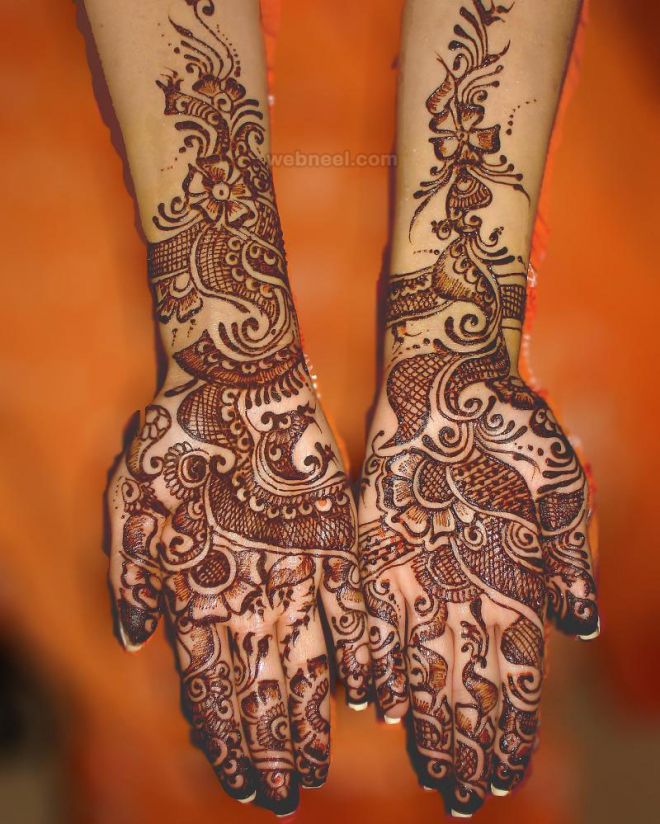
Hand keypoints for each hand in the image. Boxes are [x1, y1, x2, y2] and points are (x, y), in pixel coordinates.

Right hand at [107, 345, 370, 812]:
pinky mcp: (332, 536)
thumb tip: (133, 638)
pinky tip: (367, 692)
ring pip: (302, 653)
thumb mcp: (132, 496)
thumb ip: (128, 568)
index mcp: (199, 583)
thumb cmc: (174, 435)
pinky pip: (346, 601)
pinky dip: (356, 646)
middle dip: (266, 741)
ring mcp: (293, 564)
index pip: (208, 677)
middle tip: (280, 797)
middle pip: (258, 680)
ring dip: (307, 712)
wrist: (232, 379)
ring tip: (311, 765)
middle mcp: (249, 584)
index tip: (236, 779)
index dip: (220, 731)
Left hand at [358, 344, 598, 814]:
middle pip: (466, 677)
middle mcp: (463, 582)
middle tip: (461, 797)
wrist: (451, 376)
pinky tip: (377, 699)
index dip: (514, 724)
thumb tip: (580, 626)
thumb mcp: (559, 484)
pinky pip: (374, 610)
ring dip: (424, 714)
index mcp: (512, 575)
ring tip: (427, 769)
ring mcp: (418, 567)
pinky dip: (377, 654)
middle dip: (465, 737)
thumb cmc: (514, 424)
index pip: (516, 669)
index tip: (506, 775)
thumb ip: (571, 554)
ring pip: (421, 657)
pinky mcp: (376, 544)